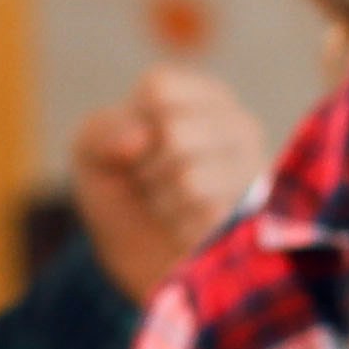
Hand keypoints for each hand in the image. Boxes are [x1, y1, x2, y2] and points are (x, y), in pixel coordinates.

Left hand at [72, 65, 268, 298]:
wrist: (140, 258)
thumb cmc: (120, 191)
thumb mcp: (92, 151)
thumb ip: (104, 130)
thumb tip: (142, 139)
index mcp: (202, 96)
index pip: (159, 90)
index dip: (131, 124)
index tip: (133, 147)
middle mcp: (238, 125)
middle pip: (175, 133)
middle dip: (146, 168)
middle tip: (150, 183)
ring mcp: (254, 172)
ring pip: (190, 180)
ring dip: (161, 203)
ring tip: (168, 208)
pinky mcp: (257, 219)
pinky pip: (204, 220)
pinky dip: (179, 231)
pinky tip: (185, 230)